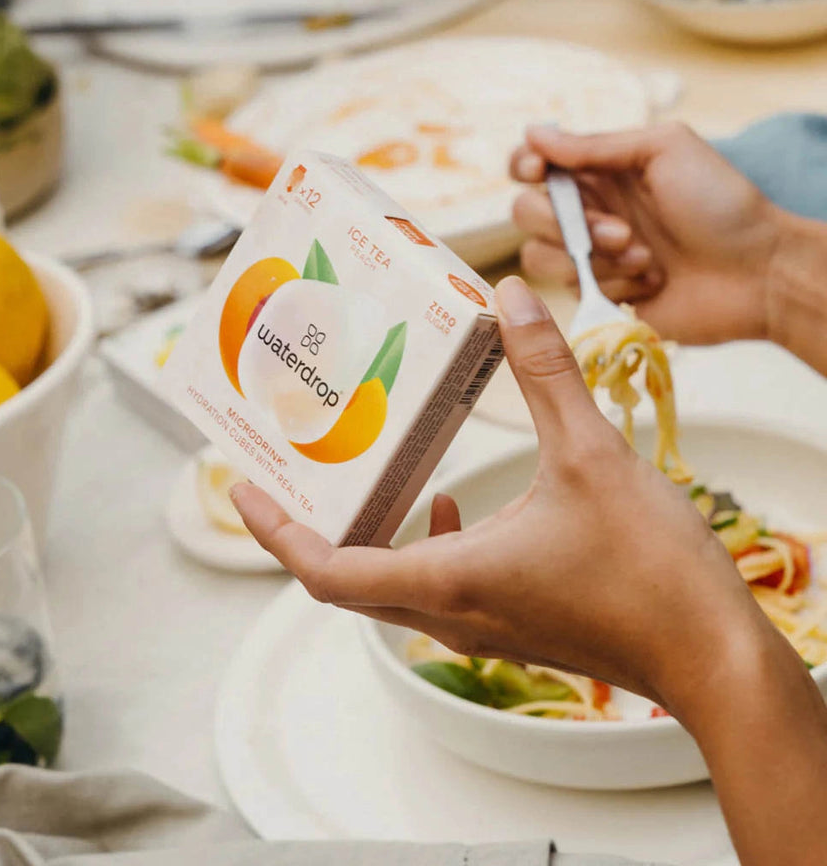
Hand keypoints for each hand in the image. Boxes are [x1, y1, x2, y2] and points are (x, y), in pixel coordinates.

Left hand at [230, 277, 771, 714]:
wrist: (712, 656)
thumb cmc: (652, 571)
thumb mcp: (592, 454)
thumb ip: (546, 372)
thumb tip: (511, 298)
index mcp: (448, 581)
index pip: (326, 570)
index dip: (273, 531)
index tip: (242, 488)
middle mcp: (449, 614)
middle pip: (342, 579)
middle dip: (303, 526)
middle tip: (283, 471)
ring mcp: (477, 627)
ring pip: (386, 586)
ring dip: (359, 534)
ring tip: (354, 476)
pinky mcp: (508, 624)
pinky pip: (433, 588)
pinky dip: (418, 544)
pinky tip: (447, 503)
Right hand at [510, 123, 784, 344]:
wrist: (756, 273)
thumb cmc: (720, 203)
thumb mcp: (664, 150)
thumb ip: (596, 145)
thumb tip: (534, 134)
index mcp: (598, 170)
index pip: (530, 164)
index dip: (524, 166)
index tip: (539, 172)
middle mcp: (585, 210)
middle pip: (524, 213)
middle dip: (564, 223)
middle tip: (620, 231)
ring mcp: (589, 255)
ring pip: (540, 256)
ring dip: (594, 258)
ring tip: (645, 258)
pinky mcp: (596, 295)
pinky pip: (571, 290)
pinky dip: (613, 284)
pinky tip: (652, 281)